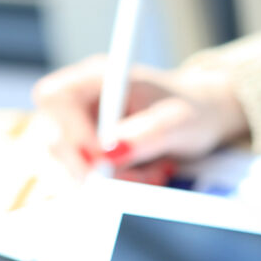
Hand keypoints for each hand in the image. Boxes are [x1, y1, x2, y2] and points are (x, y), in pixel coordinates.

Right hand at [32, 55, 247, 182]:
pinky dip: (117, 184)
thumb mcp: (177, 121)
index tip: (103, 162)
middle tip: (139, 177)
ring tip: (154, 171)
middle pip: (57, 138)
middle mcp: (83, 99)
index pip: (55, 99)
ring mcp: (83, 126)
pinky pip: (89, 177)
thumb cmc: (193, 109)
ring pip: (73, 165)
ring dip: (113, 180)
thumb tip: (108, 155)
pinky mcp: (90, 151)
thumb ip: (144, 135)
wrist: (205, 117)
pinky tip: (145, 174)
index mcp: (99, 76)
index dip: (71, 134)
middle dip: (96, 168)